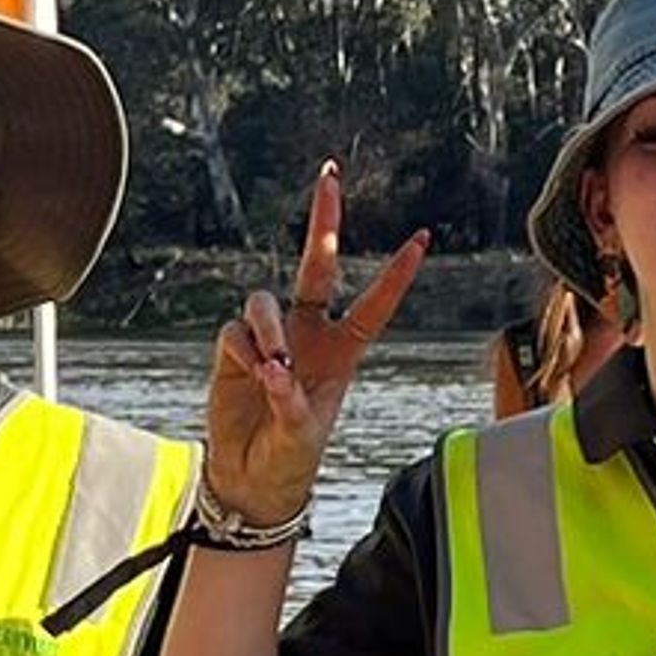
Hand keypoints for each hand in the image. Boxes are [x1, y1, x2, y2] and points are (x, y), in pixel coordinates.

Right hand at [202, 161, 428, 529]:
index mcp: (342, 354)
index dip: (395, 276)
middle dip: (324, 222)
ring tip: (273, 366)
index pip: (373, 307)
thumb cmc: (289, 459)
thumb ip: (291, 404)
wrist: (251, 478)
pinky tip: (252, 375)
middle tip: (329, 177)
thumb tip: (275, 370)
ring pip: (264, 301)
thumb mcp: (301, 437)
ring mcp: (270, 338)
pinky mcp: (234, 348)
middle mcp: (308, 334)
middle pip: (317, 266)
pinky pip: (235, 332)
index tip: (422, 241)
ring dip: (268, 327)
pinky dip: (243, 350)